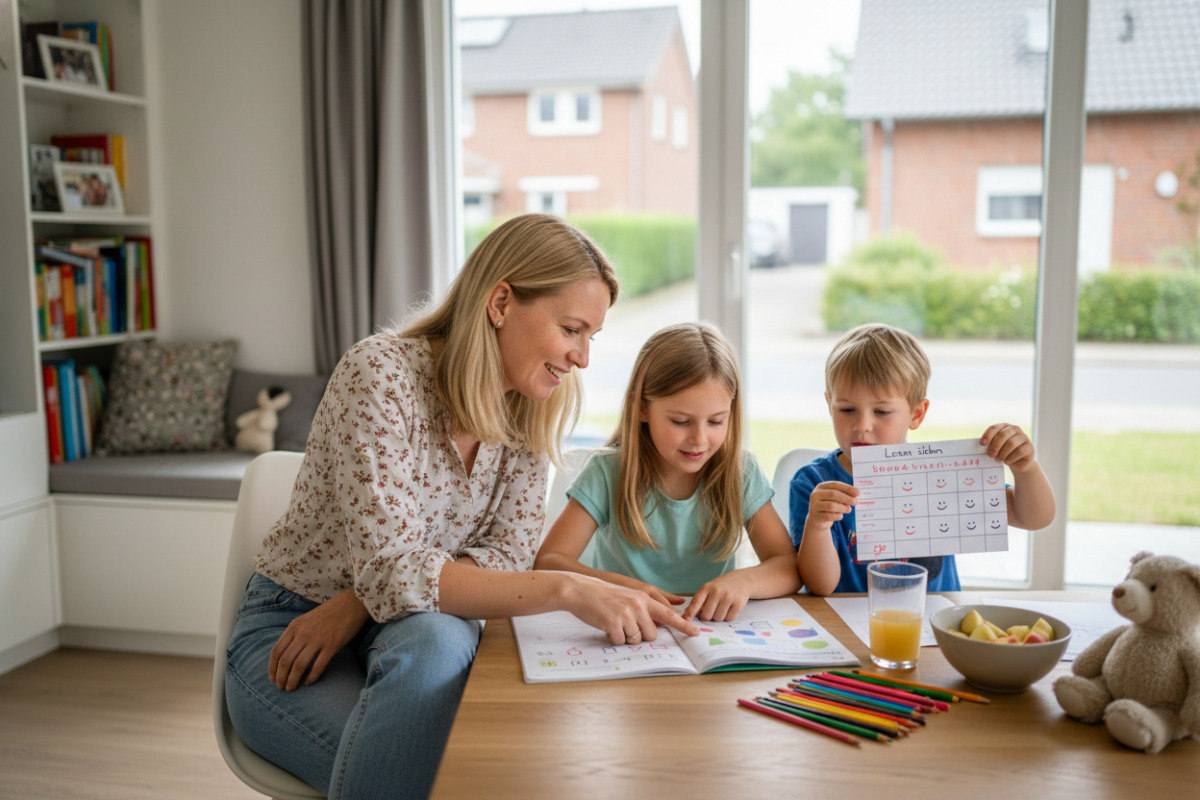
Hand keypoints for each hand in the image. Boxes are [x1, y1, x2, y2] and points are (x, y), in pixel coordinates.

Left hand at [268, 588, 369, 690]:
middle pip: (285, 661)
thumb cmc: (329, 613)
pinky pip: (318, 666)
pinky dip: (312, 677)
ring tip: (291, 688)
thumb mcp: (306, 619)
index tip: (272, 678)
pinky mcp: (332, 645)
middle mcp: (303, 633)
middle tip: (281, 688)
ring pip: (299, 666)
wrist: (352, 603)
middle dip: (281, 678)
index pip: (277, 651)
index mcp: (295, 626)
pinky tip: (309, 682)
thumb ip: (295, 634)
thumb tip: (285, 655)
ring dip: (293, 680)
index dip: (272, 668)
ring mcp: (318, 639)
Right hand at [561, 573, 700, 643]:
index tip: (696, 632)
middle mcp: (638, 605)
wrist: (579, 590)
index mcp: (643, 597)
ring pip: (635, 640)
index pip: (668, 613)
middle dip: (640, 636)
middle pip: (651, 634)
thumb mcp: (626, 596)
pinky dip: (613, 638)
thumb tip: (657, 623)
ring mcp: (626, 614)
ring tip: (613, 623)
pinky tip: (605, 626)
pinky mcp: (614, 623)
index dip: (683, 624)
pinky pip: (620, 642)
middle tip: (625, 626)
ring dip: (625, 637)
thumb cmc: (602, 595)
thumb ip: (643, 607)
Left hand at [683, 571, 755, 621]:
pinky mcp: (739, 603)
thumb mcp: (709, 588)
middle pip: (706, 615)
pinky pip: (729, 618)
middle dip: (708, 617)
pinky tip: (730, 607)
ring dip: (718, 617)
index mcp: (707, 587)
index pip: (696, 602)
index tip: (685, 620)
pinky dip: (728, 616)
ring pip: (718, 618)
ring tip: (722, 607)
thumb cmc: (722, 586)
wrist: (742, 580)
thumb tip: (689, 616)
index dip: (690, 613)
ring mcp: (728, 597)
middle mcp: (717, 591)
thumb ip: (701, 600)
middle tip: (712, 611)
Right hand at [806, 481, 857, 527]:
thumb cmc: (829, 506)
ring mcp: (814, 506)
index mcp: (821, 487)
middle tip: (856, 502)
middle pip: (833, 494)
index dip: (847, 488)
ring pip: (831, 506)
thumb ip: (843, 496)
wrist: (817, 520)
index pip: (835, 485)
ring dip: (843, 508)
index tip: (857, 492)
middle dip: (846, 498)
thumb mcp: (835, 499)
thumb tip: (855, 496)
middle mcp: (815, 495)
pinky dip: (838, 516)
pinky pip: (829, 516)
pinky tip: (840, 516)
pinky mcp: (815, 516)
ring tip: (849, 509)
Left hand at [981, 423, 1036, 472]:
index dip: (988, 435)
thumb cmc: (1004, 452)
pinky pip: (1019, 451)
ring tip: (998, 460)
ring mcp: (1024, 437)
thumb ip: (991, 444)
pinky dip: (1011, 458)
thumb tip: (982, 445)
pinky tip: (1006, 461)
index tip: (982, 444)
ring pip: (1011, 443)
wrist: (1018, 462)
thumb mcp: (996, 447)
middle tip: (990, 455)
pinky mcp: (1030, 447)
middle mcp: (1015, 429)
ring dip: (1002, 453)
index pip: (995, 427)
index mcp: (1005, 426)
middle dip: (995, 446)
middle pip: (1003, 434)